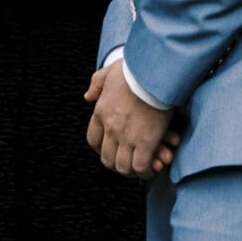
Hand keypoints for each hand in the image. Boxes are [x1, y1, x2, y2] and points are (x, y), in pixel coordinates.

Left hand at [85, 57, 177, 177]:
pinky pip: (140, 166)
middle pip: (107, 158)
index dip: (101, 149)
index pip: (94, 140)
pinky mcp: (145, 142)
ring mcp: (126, 137)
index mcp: (100, 113)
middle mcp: (110, 128)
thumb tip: (88, 96)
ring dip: (131, 170)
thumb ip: (96, 85)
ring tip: (141, 168)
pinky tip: (153, 167)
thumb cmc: (134, 69)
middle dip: (117, 163)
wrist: (154, 72)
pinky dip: (146, 171)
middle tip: (129, 162)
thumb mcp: (108, 72)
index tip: (111, 149)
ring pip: (122, 166)